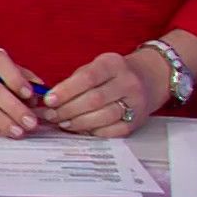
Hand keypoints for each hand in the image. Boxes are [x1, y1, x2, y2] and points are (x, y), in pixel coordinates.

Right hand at [0, 40, 43, 138]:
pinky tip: (5, 133)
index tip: (30, 94)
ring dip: (3, 122)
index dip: (15, 78)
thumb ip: (26, 78)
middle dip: (14, 108)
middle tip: (30, 122)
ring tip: (20, 132)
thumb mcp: (9, 69)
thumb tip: (41, 92)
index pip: (0, 63)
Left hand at [41, 50, 169, 137]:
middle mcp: (128, 82)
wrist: (148, 79)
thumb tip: (50, 101)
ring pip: (103, 117)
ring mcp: (135, 103)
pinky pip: (113, 131)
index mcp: (114, 64)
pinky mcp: (137, 121)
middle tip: (50, 115)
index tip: (49, 100)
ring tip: (62, 123)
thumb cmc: (112, 74)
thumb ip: (75, 82)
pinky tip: (81, 129)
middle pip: (94, 99)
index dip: (66, 90)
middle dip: (68, 109)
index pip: (87, 77)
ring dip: (78, 122)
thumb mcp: (96, 67)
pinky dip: (94, 132)